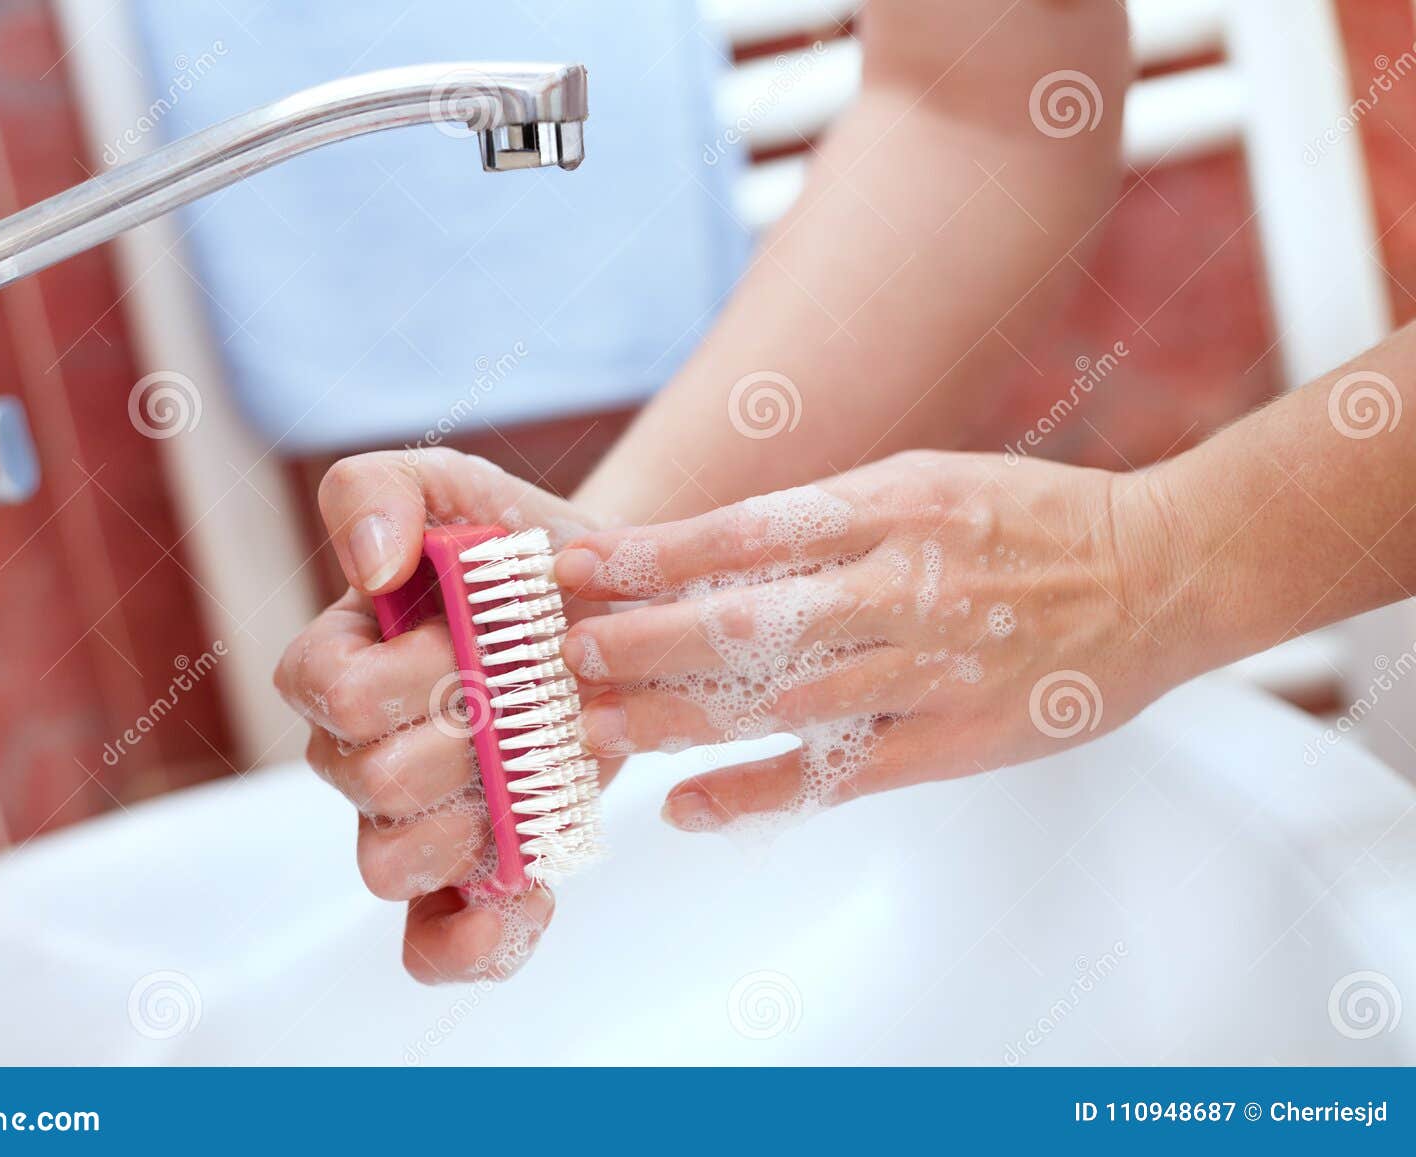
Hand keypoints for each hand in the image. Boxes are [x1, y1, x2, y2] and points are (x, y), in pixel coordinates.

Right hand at [274, 448, 599, 982]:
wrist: (611, 608)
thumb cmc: (519, 549)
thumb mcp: (454, 486)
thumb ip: (380, 490)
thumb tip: (371, 566)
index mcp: (339, 664)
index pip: (333, 694)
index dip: (410, 672)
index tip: (479, 635)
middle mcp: (359, 752)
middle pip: (374, 782)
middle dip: (467, 737)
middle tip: (530, 699)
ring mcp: (411, 821)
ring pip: (391, 866)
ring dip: (474, 824)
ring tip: (536, 775)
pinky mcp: (471, 877)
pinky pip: (436, 948)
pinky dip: (479, 941)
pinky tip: (532, 896)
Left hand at [553, 451, 1183, 830]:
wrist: (1160, 573)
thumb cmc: (1030, 521)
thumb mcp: (922, 482)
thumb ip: (824, 517)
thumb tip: (706, 549)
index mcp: (888, 505)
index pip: (742, 533)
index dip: (650, 556)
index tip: (576, 569)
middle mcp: (900, 583)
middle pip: (745, 620)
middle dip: (640, 640)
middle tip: (558, 657)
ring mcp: (927, 668)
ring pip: (778, 700)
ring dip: (676, 717)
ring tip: (593, 729)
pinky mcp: (953, 739)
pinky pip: (841, 772)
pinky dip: (760, 790)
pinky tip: (688, 807)